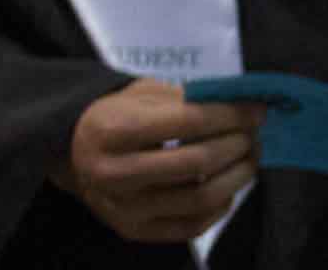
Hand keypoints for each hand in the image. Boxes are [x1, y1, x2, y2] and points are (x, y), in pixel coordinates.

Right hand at [54, 78, 262, 243]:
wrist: (73, 159)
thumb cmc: (110, 120)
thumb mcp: (133, 96)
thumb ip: (178, 97)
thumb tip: (234, 103)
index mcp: (110, 129)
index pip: (184, 121)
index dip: (227, 115)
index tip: (254, 110)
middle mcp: (114, 171)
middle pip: (196, 161)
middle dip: (235, 145)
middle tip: (253, 135)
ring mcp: (125, 206)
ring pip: (201, 197)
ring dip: (237, 177)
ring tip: (248, 159)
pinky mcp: (136, 230)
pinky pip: (194, 224)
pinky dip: (221, 206)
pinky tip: (227, 187)